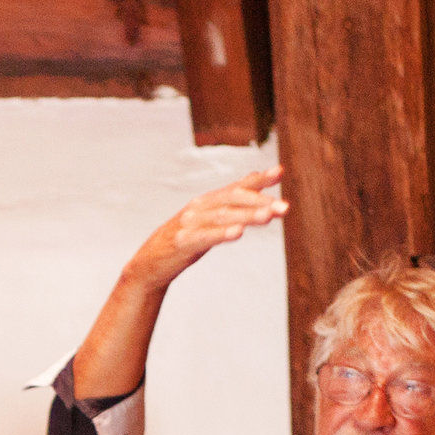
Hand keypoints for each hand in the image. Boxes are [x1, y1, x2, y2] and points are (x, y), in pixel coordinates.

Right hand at [129, 169, 286, 286]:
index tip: (280, 172)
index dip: (259, 179)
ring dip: (248, 216)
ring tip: (269, 216)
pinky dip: (222, 233)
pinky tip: (238, 232)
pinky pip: (205, 237)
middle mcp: (199, 206)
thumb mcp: (208, 217)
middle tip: (284, 207)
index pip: (237, 186)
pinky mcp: (182, 242)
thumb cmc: (184, 238)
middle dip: (260, 202)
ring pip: (223, 216)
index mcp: (208, 200)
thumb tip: (256, 178)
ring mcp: (190, 223)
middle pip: (233, 199)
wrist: (150, 262)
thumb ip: (231, 200)